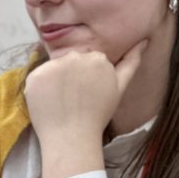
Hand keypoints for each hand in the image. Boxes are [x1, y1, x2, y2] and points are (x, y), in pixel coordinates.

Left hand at [24, 39, 146, 150]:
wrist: (73, 137)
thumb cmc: (99, 114)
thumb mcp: (120, 87)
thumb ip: (131, 61)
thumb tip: (143, 40)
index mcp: (97, 57)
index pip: (89, 59)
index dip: (88, 76)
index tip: (89, 92)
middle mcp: (75, 56)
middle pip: (71, 60)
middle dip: (72, 74)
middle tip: (76, 98)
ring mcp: (54, 65)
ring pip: (55, 67)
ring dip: (56, 80)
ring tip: (62, 100)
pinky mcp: (35, 76)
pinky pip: (38, 76)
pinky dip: (41, 88)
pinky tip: (50, 101)